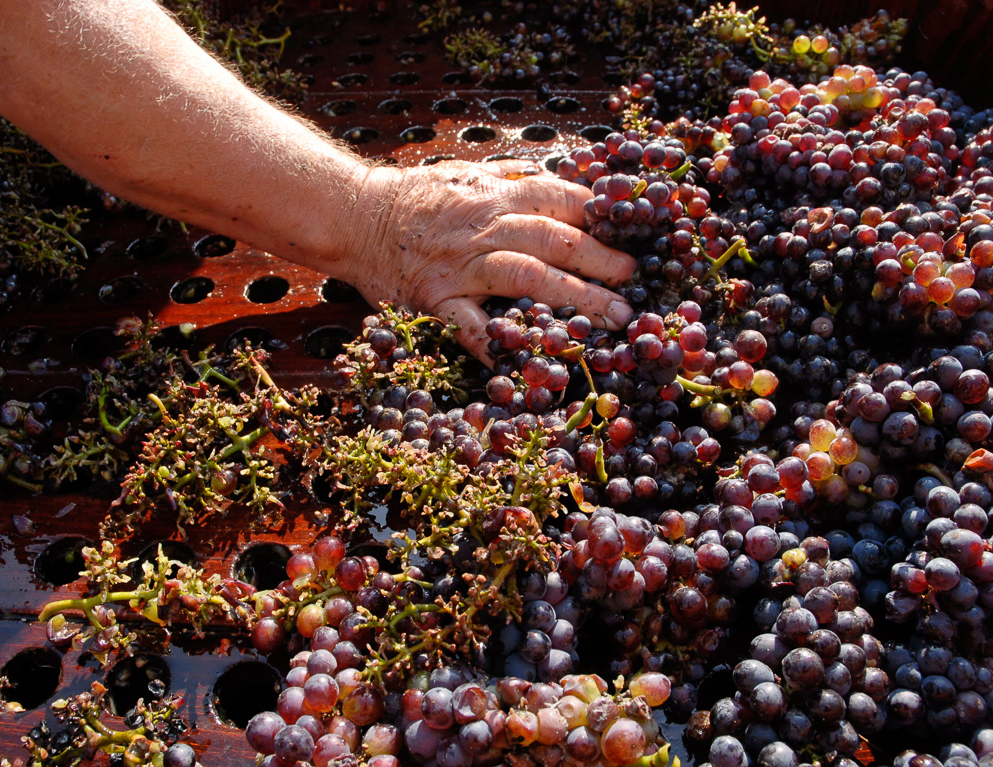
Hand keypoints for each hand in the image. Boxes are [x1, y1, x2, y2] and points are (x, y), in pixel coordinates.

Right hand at [334, 159, 636, 364]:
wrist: (355, 216)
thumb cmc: (418, 198)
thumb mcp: (470, 174)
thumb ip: (516, 181)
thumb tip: (566, 182)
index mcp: (497, 194)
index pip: (561, 198)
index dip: (602, 216)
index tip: (636, 232)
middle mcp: (485, 227)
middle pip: (555, 240)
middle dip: (603, 260)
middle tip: (638, 281)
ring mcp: (461, 265)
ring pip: (527, 278)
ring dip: (576, 298)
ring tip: (614, 318)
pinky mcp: (436, 299)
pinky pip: (472, 326)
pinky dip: (501, 345)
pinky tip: (533, 365)